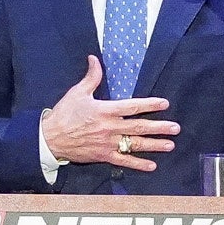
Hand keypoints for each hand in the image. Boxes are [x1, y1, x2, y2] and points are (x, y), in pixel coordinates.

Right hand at [38, 56, 179, 171]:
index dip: (150, 105)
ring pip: (135, 144)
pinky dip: (138, 164)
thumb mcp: (76, 93)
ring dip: (154, 145)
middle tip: (175, 128)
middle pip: (139, 127)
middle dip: (159, 127)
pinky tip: (151, 165)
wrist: (48, 139)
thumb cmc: (62, 114)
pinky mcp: (102, 155)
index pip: (132, 107)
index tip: (164, 104)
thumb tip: (94, 59)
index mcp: (105, 111)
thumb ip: (91, 77)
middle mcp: (110, 127)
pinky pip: (123, 161)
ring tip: (169, 145)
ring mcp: (107, 143)